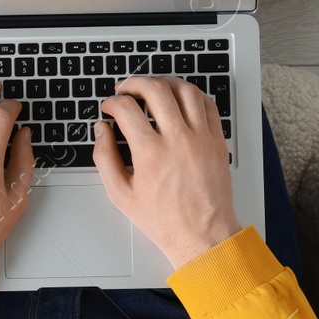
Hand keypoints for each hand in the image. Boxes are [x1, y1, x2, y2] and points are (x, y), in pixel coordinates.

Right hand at [93, 76, 240, 267]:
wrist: (202, 235)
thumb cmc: (164, 220)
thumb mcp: (121, 194)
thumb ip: (104, 157)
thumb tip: (101, 130)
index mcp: (151, 153)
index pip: (126, 108)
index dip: (111, 102)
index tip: (109, 106)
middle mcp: (178, 140)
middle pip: (156, 90)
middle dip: (135, 83)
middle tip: (126, 89)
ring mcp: (201, 138)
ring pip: (185, 90)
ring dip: (165, 82)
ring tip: (153, 87)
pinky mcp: (217, 141)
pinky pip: (208, 105)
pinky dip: (192, 95)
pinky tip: (180, 98)